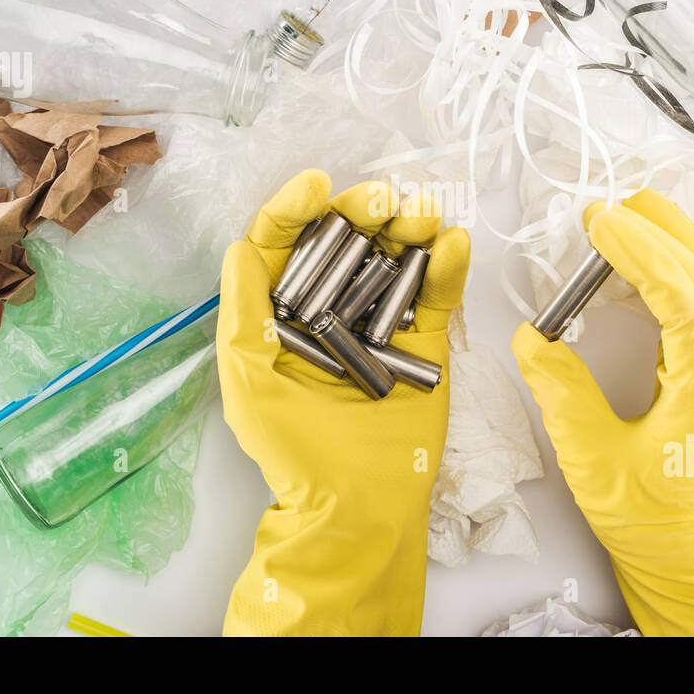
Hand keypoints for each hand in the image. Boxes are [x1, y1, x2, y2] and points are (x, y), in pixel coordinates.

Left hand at [218, 169, 469, 635]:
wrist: (359, 506)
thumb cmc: (295, 453)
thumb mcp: (250, 384)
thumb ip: (244, 314)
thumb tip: (240, 248)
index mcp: (282, 312)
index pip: (285, 244)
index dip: (297, 208)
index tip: (317, 187)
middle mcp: (331, 307)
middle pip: (345, 239)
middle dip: (362, 210)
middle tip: (380, 201)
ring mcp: (380, 320)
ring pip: (395, 255)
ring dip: (410, 225)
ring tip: (421, 214)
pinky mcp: (424, 340)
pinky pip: (437, 292)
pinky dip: (448, 264)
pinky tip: (453, 243)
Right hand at [512, 189, 693, 635]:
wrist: (688, 554)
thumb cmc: (649, 516)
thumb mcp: (593, 460)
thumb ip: (563, 395)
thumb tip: (534, 340)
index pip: (679, 299)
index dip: (639, 253)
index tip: (601, 223)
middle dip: (661, 231)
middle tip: (615, 204)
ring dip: (679, 243)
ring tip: (639, 211)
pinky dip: (686, 270)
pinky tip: (659, 259)